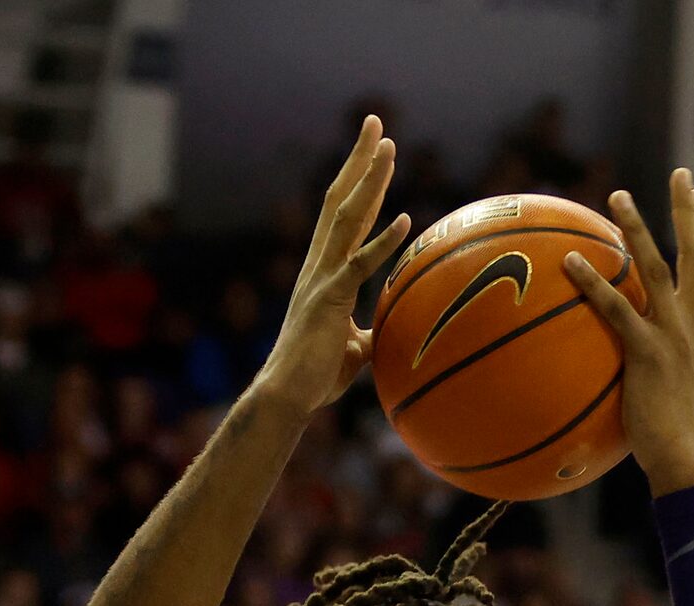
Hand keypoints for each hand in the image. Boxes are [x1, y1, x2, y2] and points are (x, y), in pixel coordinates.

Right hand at [250, 116, 413, 417]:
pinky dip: (382, 242)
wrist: (289, 396)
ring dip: (369, 181)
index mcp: (326, 268)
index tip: (376, 149)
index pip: (345, 214)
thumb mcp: (351, 349)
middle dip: (360, 159)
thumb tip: (375, 338)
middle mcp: (320, 263)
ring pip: (347, 218)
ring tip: (388, 147)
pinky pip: (359, 265)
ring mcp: (323, 277)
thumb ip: (363, 334)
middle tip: (376, 122)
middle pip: (342, 199)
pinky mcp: (330, 299)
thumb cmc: (317, 376)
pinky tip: (405, 218)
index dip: (360, 181)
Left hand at [563, 171, 693, 493]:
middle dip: (688, 209)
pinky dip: (594, 282)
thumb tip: (639, 335)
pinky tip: (572, 261)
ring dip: (637, 228)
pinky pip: (617, 309)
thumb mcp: (682, 378)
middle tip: (680, 173)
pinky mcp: (649, 354)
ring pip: (657, 268)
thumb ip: (668, 347)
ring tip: (618, 195)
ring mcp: (676, 336)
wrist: (687, 456)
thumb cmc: (678, 426)